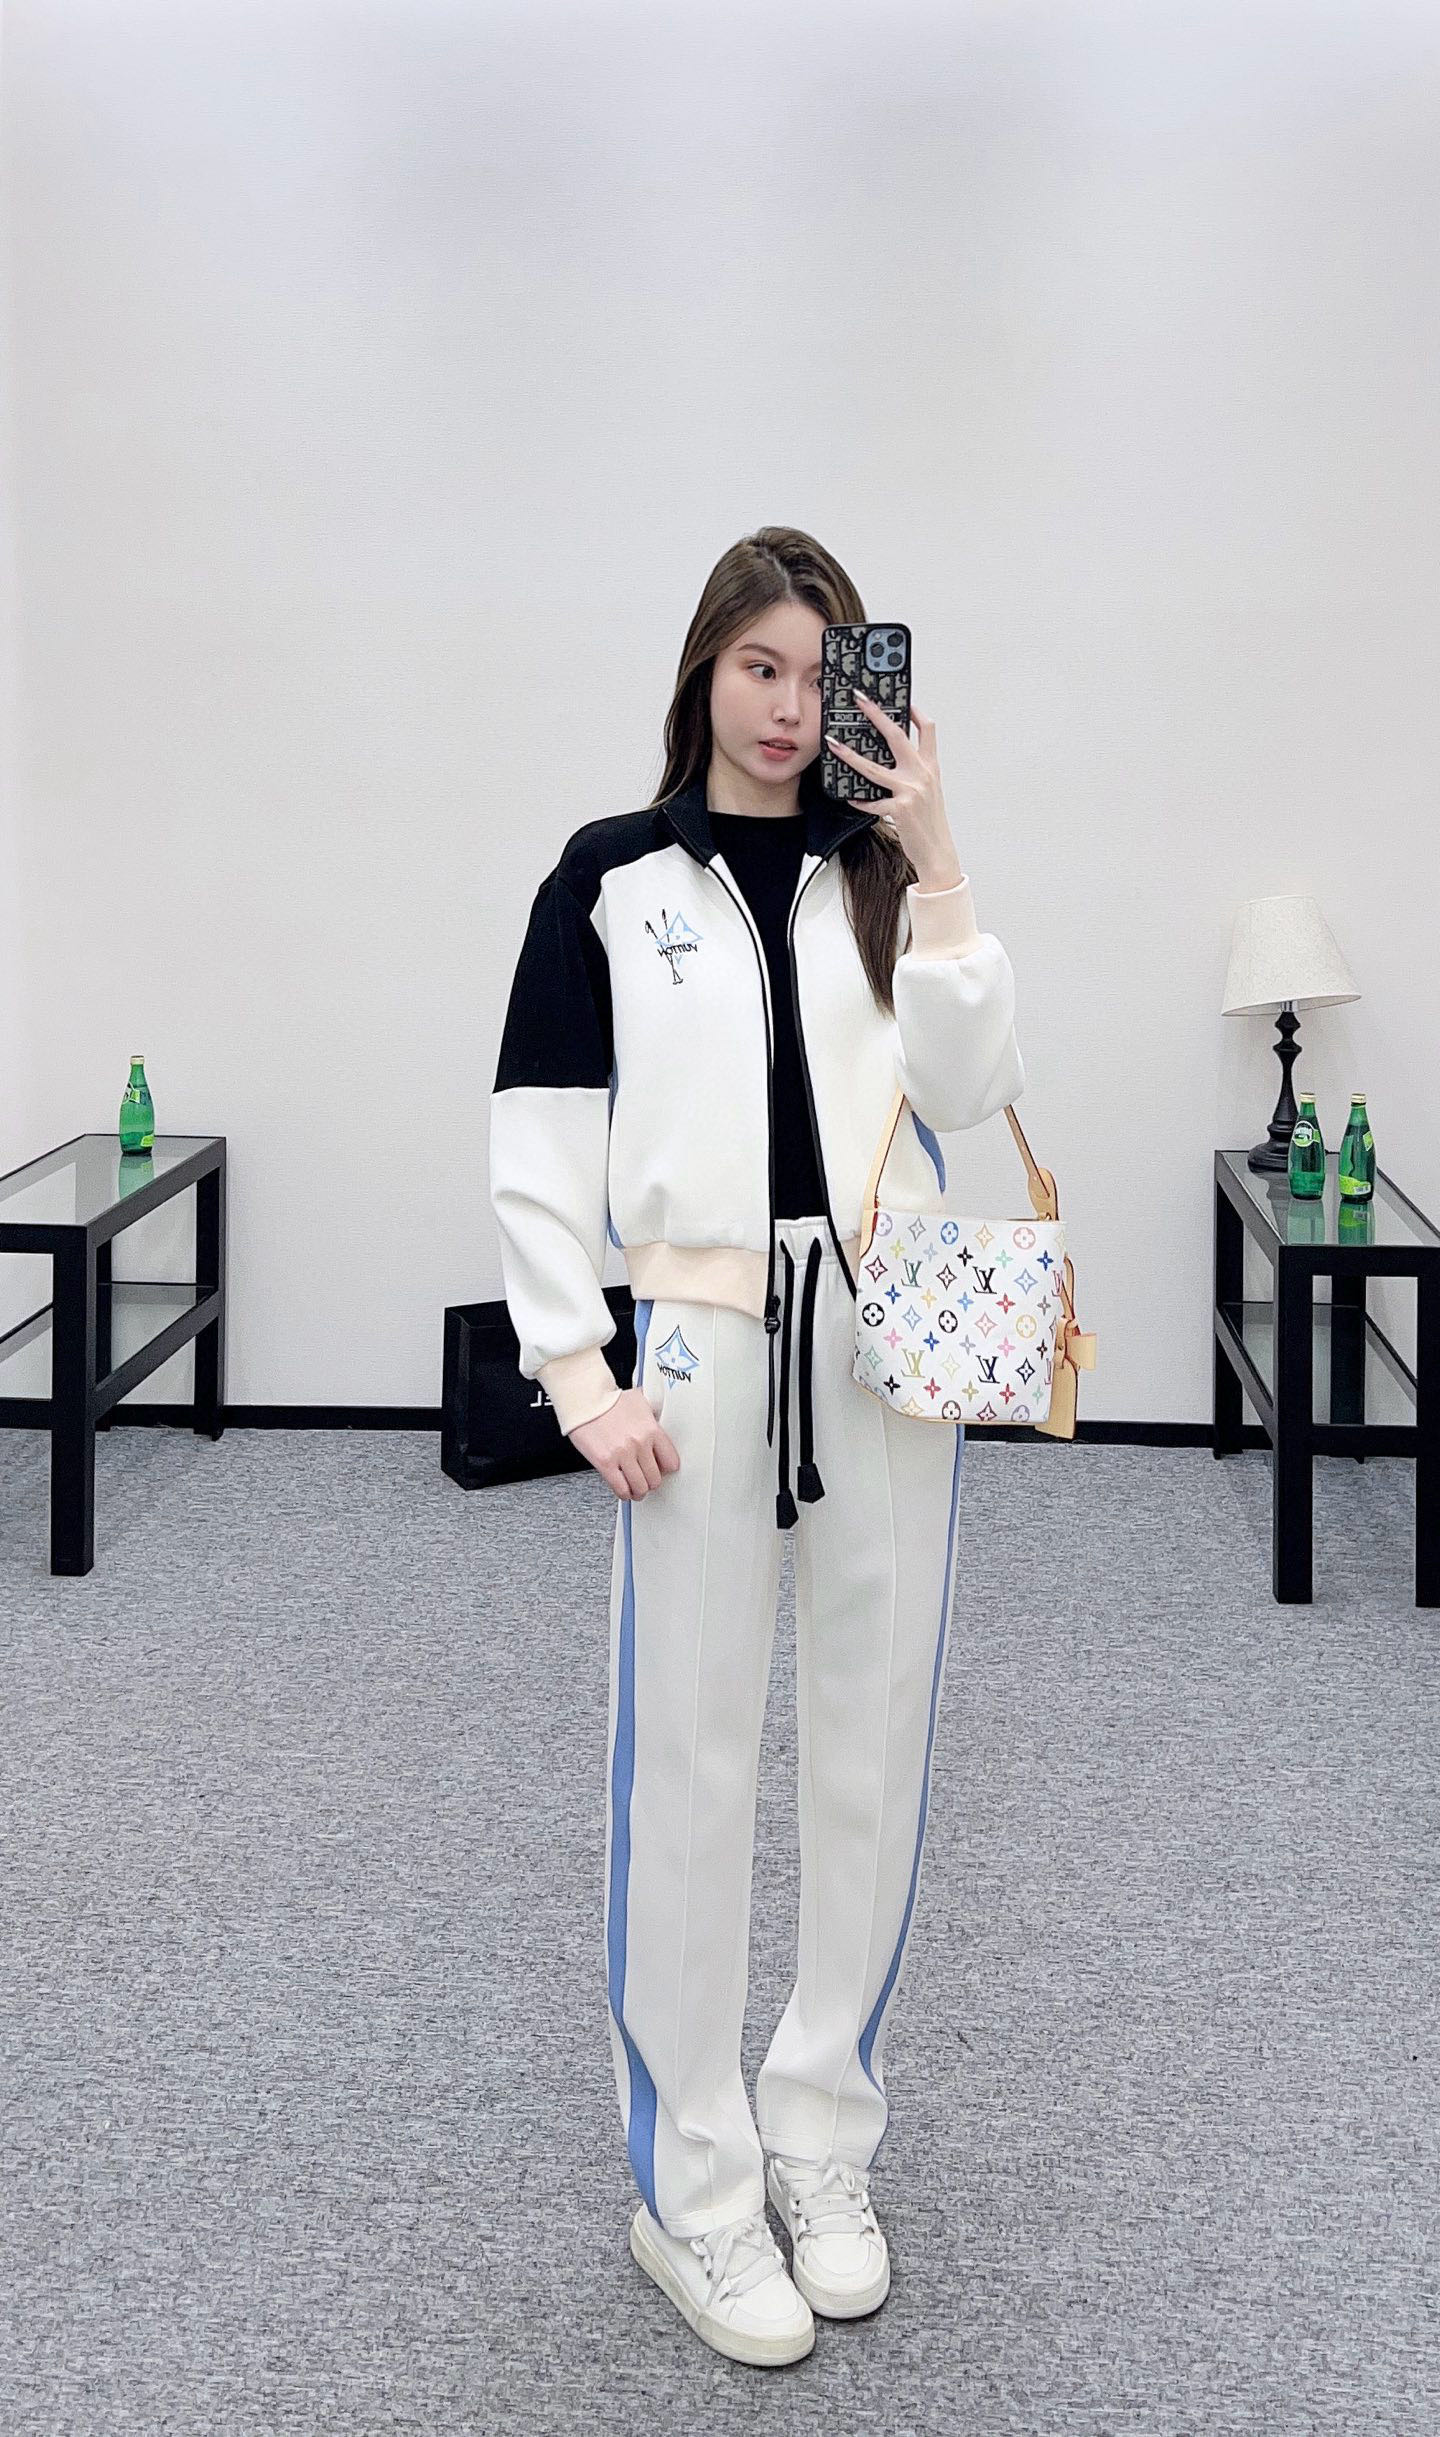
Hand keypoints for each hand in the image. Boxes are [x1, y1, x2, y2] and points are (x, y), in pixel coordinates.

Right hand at [569, 1385, 680, 1501]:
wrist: (585, 1400)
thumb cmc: (608, 1401)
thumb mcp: (640, 1401)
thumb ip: (653, 1413)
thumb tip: (661, 1416)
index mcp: (651, 1429)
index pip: (671, 1462)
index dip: (665, 1469)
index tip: (661, 1470)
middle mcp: (639, 1443)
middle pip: (655, 1478)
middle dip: (651, 1482)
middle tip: (646, 1480)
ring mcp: (622, 1454)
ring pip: (640, 1487)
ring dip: (639, 1491)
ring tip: (636, 1489)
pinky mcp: (605, 1462)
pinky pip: (620, 1488)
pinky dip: (624, 1493)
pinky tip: (623, 1490)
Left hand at [825, 694, 963, 890]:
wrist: (937, 852)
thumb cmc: (930, 822)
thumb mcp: (930, 790)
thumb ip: (916, 771)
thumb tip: (894, 758)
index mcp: (930, 767)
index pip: (927, 730)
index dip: (916, 711)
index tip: (903, 699)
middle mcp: (921, 775)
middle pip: (896, 736)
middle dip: (876, 714)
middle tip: (860, 700)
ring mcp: (909, 791)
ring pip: (873, 768)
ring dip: (850, 755)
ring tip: (834, 744)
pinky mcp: (899, 809)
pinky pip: (870, 802)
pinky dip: (858, 800)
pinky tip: (850, 796)